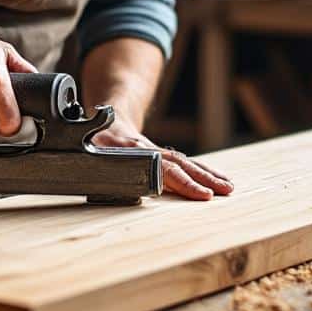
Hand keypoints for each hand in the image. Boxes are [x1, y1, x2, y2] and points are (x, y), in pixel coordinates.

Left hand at [90, 119, 232, 200]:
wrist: (103, 116)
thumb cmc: (89, 137)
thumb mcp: (82, 144)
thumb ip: (86, 157)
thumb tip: (86, 166)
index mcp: (130, 149)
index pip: (162, 167)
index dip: (182, 181)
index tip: (202, 194)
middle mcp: (148, 149)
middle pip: (180, 163)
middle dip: (205, 178)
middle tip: (226, 192)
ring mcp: (156, 151)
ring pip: (185, 162)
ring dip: (208, 175)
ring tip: (229, 187)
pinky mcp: (160, 155)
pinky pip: (183, 163)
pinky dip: (202, 172)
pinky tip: (216, 182)